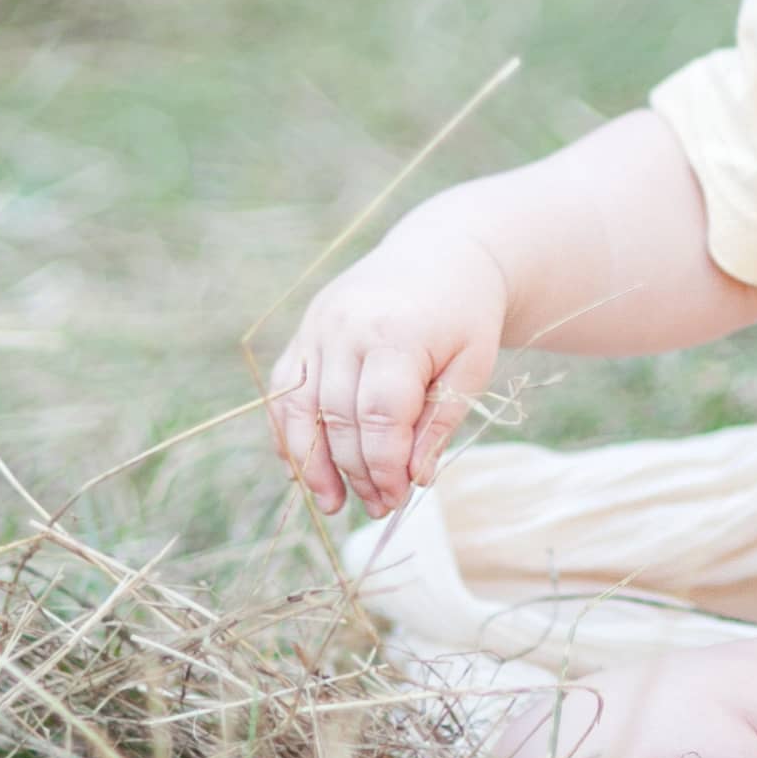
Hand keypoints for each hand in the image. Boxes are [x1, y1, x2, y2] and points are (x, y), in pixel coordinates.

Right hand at [266, 217, 511, 520]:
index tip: (398, 498)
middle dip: (356, 472)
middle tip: (379, 507)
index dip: (384, 466)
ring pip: (299, 408)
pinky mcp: (306, 328)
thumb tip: (415, 480)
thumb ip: (439, 422)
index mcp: (396, 333)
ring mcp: (319, 325)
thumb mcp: (472, 366)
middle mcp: (346, 326)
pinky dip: (287, 432)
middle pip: (338, 418)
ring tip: (333, 503)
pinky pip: (284, 389)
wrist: (443, 250)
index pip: (379, 416)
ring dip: (312, 463)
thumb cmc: (465, 314)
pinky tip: (303, 470)